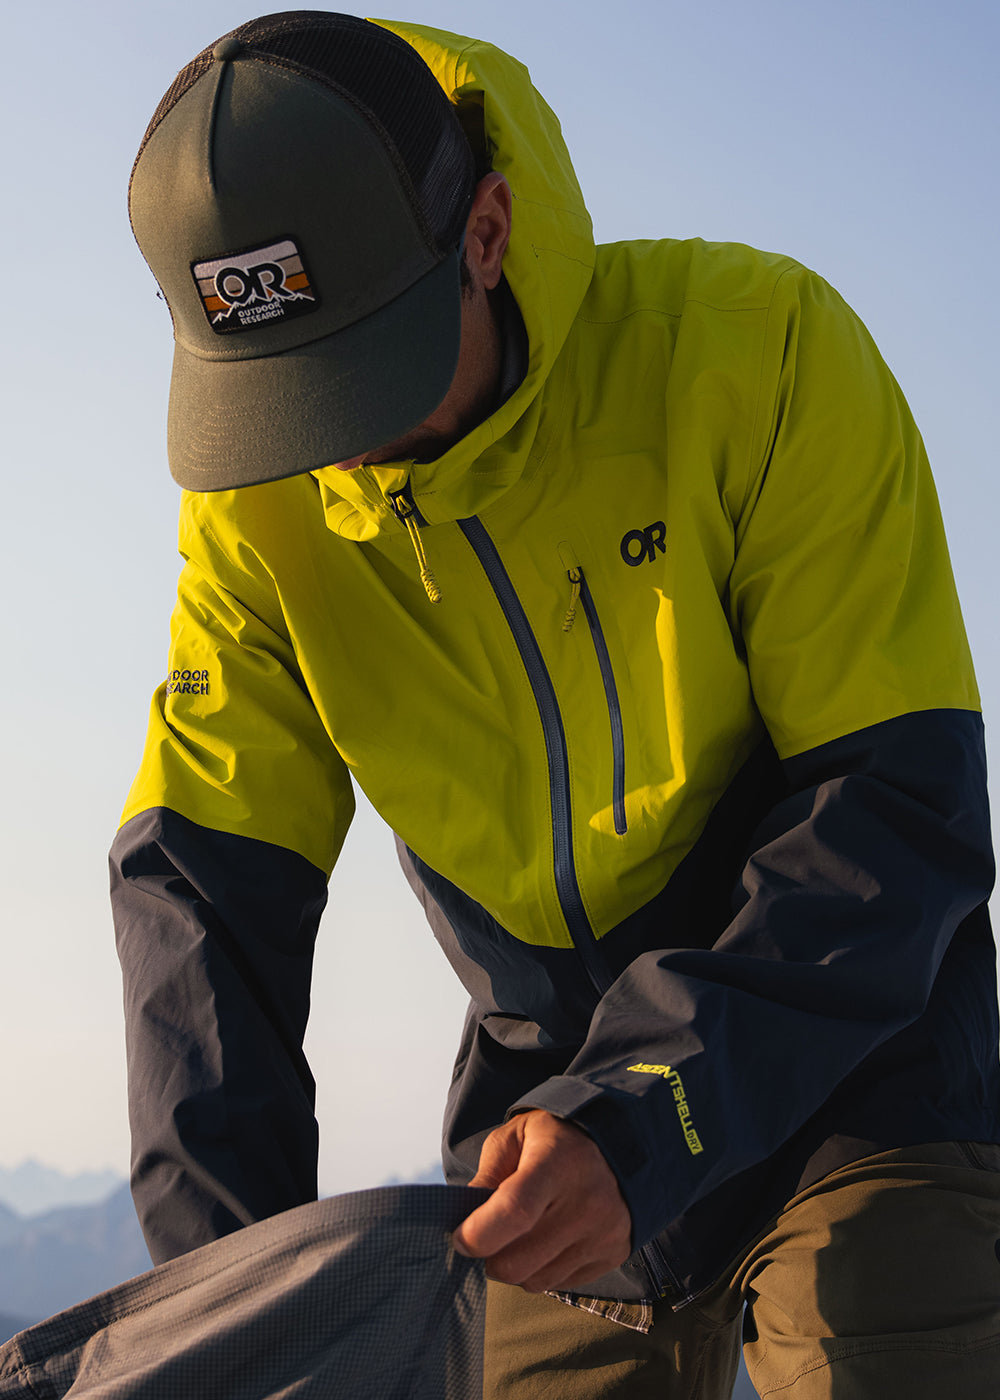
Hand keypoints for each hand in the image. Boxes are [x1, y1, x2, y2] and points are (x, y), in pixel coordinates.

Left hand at [452, 1109, 631, 1291]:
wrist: (620, 1140)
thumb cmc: (556, 1138)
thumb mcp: (515, 1137)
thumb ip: (486, 1175)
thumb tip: (464, 1219)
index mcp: (557, 1162)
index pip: (514, 1212)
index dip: (479, 1234)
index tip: (460, 1237)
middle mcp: (586, 1201)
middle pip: (519, 1261)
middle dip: (489, 1257)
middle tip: (487, 1238)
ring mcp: (603, 1232)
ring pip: (535, 1280)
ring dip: (515, 1267)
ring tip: (518, 1237)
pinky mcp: (613, 1253)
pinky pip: (560, 1284)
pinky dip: (541, 1271)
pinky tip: (545, 1242)